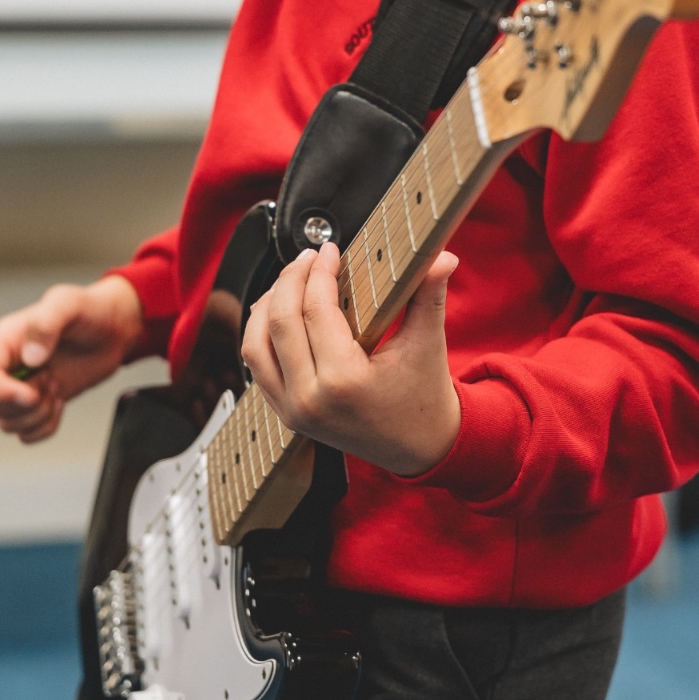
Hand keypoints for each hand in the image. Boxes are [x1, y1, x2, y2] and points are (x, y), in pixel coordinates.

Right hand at [0, 275, 144, 443]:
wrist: (115, 330)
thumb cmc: (90, 311)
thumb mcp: (68, 303)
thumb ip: (46, 323)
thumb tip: (30, 358)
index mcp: (4, 342)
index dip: (0, 391)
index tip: (30, 393)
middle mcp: (8, 366)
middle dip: (26, 403)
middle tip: (51, 379)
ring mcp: (22, 388)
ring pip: (8, 423)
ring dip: (37, 415)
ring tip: (57, 387)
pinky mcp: (39, 404)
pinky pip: (27, 433)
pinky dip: (45, 426)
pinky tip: (60, 402)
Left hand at [241, 243, 461, 476]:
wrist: (419, 448)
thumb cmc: (424, 397)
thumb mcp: (428, 343)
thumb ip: (430, 295)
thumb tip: (443, 256)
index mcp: (344, 382)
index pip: (315, 311)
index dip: (319, 272)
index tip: (330, 250)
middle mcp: (309, 400)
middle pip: (279, 322)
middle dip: (291, 280)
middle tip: (310, 257)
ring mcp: (292, 411)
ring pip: (255, 344)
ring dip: (267, 305)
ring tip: (291, 281)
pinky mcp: (285, 415)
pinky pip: (258, 366)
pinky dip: (262, 334)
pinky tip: (281, 312)